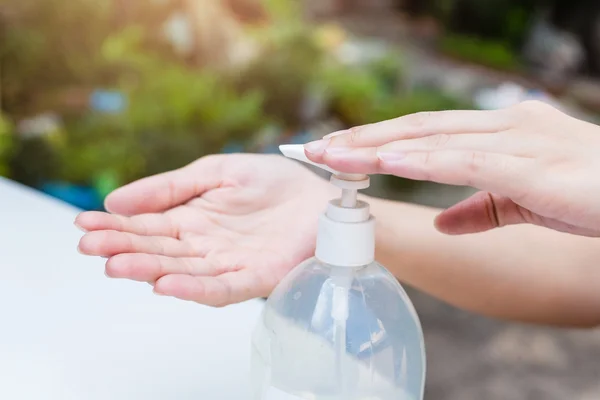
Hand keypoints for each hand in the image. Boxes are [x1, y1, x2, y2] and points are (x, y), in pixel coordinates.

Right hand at [76, 154, 333, 305]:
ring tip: (116, 264)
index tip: (83, 223)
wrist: (322, 199)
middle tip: (89, 244)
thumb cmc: (275, 184)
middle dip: (123, 247)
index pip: (147, 224)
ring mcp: (226, 264)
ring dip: (148, 268)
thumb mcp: (217, 171)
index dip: (116, 224)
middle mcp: (203, 245)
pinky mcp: (253, 279)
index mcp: (193, 218)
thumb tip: (116, 199)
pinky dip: (194, 288)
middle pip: (157, 249)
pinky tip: (166, 284)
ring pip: (181, 270)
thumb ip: (171, 186)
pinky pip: (220, 288)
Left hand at [305, 101, 599, 236]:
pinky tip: (385, 161)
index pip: (425, 131)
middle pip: (417, 129)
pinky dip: (421, 159)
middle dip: (362, 138)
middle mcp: (505, 126)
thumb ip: (483, 207)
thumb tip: (443, 222)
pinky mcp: (532, 165)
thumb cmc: (594, 196)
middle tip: (313, 148)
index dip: (378, 139)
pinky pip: (465, 160)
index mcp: (502, 131)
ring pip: (431, 139)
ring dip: (376, 147)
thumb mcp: (528, 202)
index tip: (337, 150)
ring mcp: (518, 141)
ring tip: (330, 154)